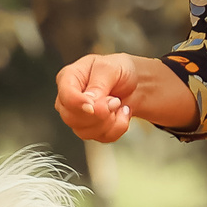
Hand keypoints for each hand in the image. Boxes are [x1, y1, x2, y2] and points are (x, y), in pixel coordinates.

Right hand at [56, 53, 198, 142]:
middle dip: (99, 114)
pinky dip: (116, 130)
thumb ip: (100, 83)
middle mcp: (70, 98)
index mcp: (70, 77)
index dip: (77, 103)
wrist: (141, 84)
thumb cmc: (126, 69)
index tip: (97, 105)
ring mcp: (79, 116)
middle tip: (117, 102)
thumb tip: (89, 103)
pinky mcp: (92, 129)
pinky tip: (125, 116)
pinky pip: (99, 139)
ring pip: (85, 131)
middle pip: (72, 117)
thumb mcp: (114, 68)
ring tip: (123, 107)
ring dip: (110, 123)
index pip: (64, 94)